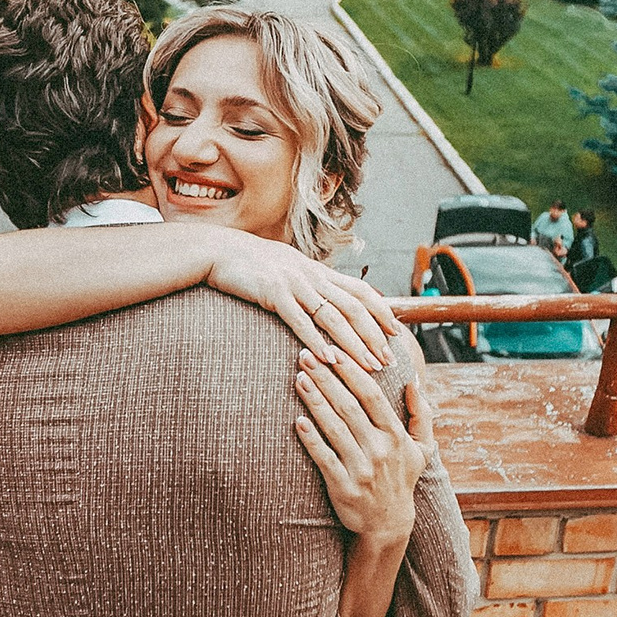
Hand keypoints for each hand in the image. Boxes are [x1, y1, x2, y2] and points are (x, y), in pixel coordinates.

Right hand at [201, 229, 401, 366]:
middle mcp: (313, 276)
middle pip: (354, 307)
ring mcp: (295, 283)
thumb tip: (329, 300)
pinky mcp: (273, 293)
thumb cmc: (252, 265)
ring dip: (353, 343)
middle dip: (374, 336)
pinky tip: (328, 359)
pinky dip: (316, 340)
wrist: (220, 250)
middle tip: (388, 360)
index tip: (396, 333)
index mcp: (319, 271)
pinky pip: (299, 320)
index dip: (382, 312)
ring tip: (368, 365)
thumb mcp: (289, 269)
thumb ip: (310, 284)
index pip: (361, 290)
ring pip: (333, 316)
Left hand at [294, 348, 429, 544]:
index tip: (334, 351)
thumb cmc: (401, 478)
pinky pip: (324, 458)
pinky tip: (298, 421)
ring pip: (335, 428)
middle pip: (349, 406)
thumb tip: (413, 380)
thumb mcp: (422, 448)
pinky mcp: (343, 486)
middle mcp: (380, 450)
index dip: (352, 371)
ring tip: (299, 378)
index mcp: (396, 436)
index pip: (372, 395)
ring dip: (315, 401)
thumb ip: (421, 413)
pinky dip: (312, 439)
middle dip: (326, 378)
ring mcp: (362, 469)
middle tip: (305, 355)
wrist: (388, 524)